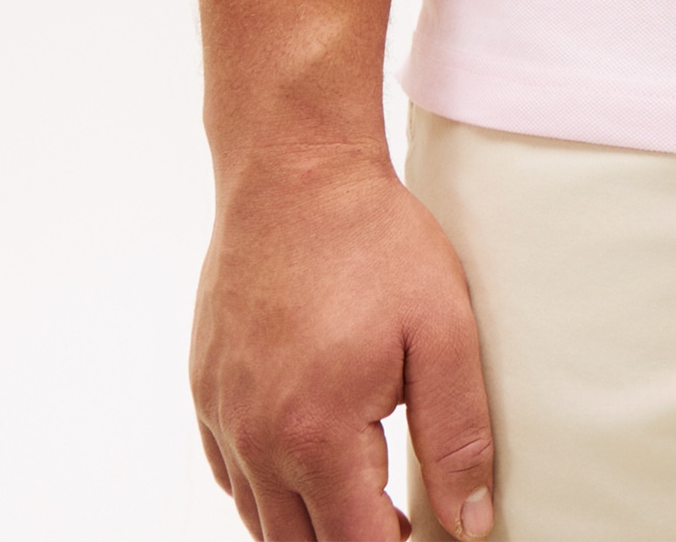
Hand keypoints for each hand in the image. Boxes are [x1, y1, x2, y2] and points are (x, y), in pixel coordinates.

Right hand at [190, 147, 494, 541]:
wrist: (294, 170)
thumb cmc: (372, 240)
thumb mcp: (443, 329)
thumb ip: (458, 435)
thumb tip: (469, 524)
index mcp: (315, 434)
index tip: (426, 530)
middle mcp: (255, 439)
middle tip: (402, 518)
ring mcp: (222, 416)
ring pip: (260, 521)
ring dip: (310, 525)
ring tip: (365, 497)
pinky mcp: (207, 389)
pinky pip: (231, 476)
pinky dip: (268, 491)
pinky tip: (309, 464)